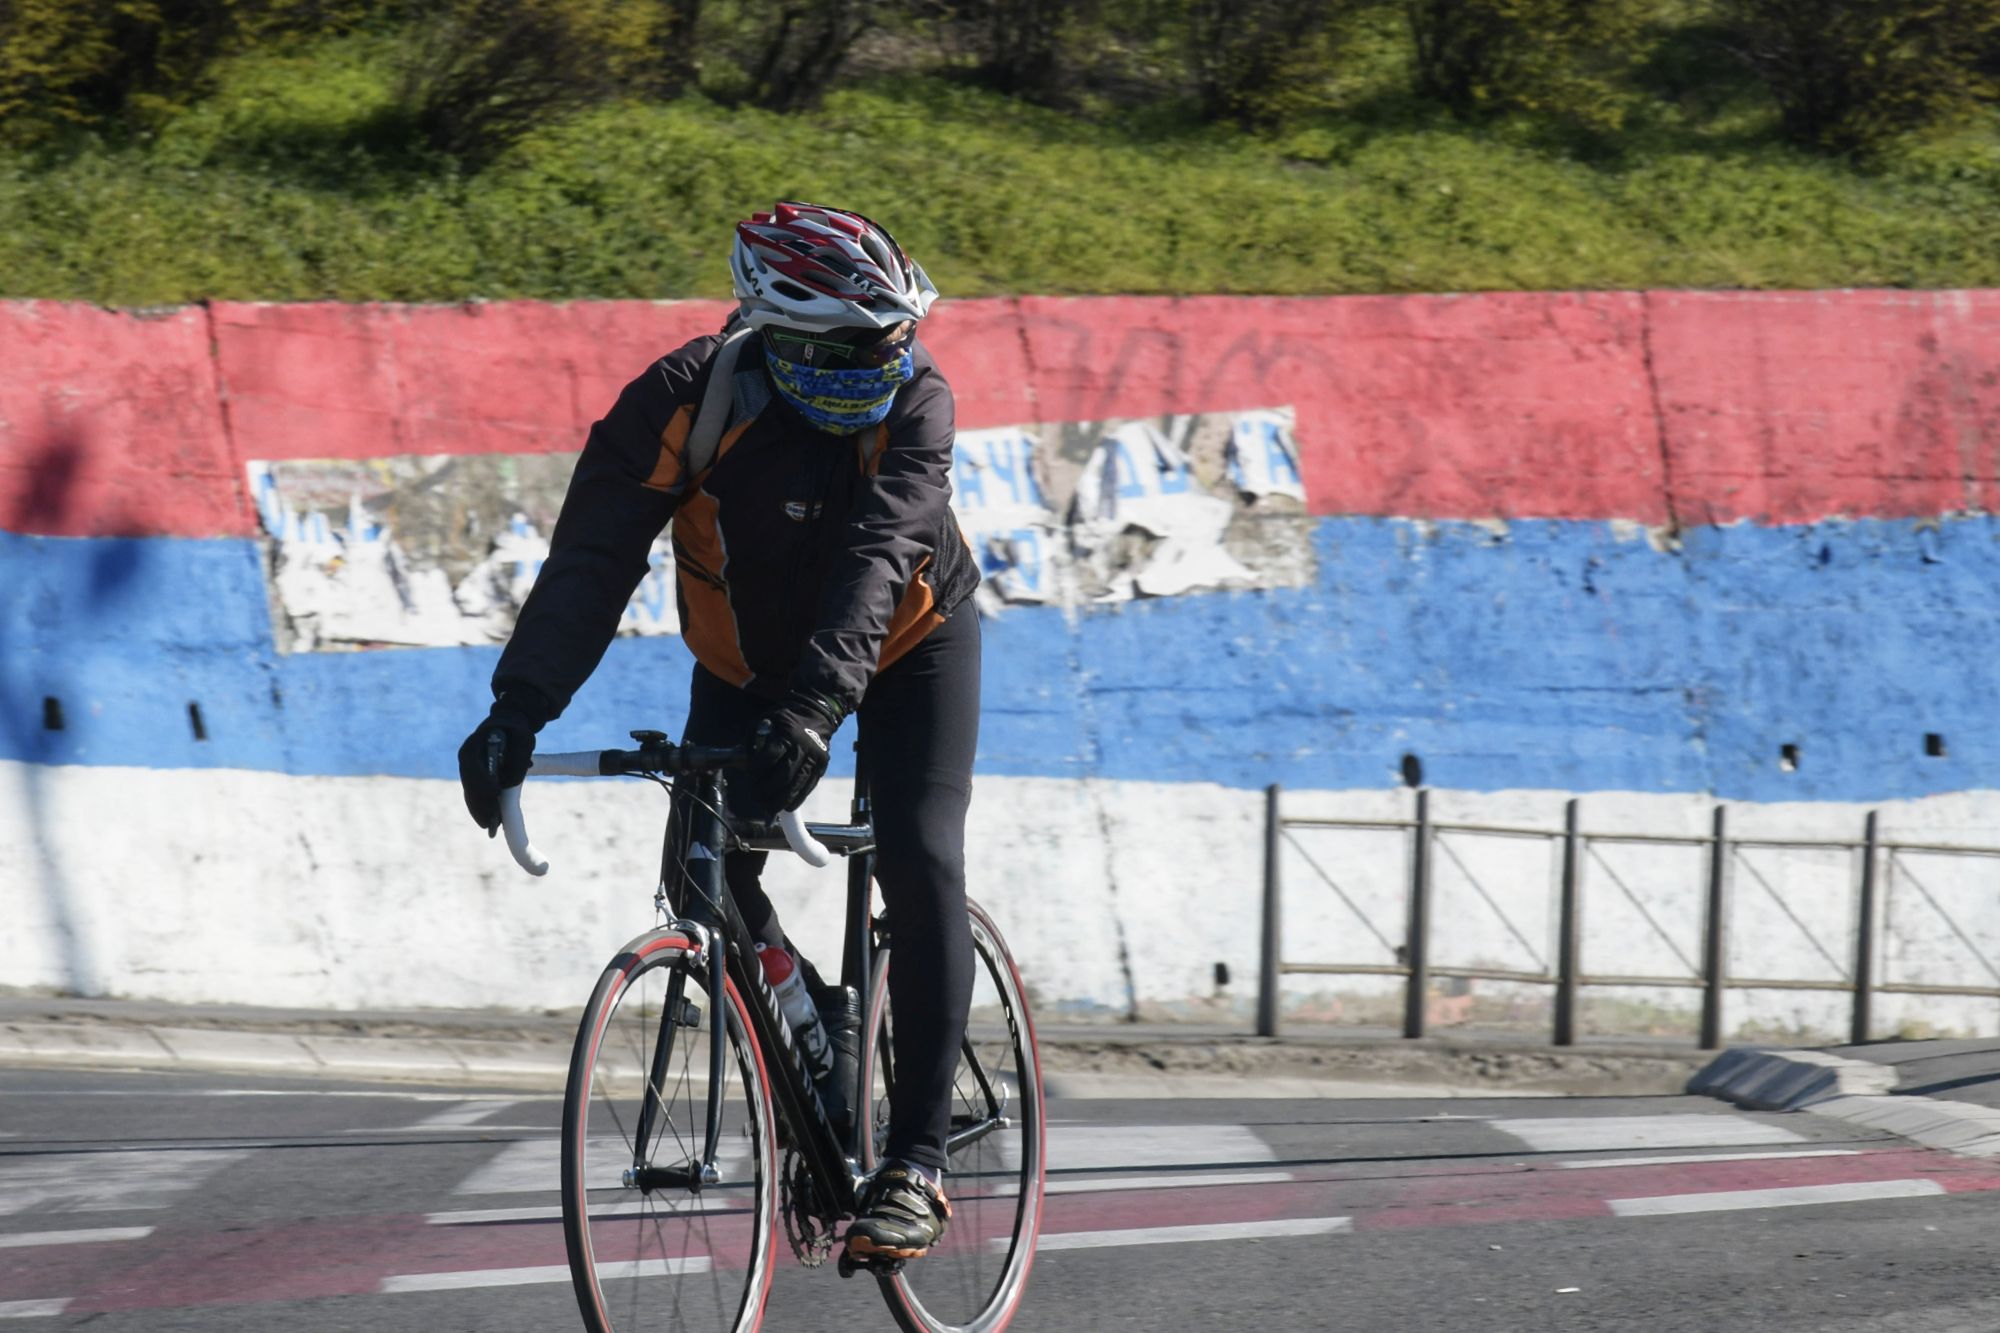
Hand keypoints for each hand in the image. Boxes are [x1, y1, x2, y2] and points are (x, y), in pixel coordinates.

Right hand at [457, 717, 535, 833]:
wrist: (511, 721)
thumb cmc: (517, 730)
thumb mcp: (522, 742)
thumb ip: (515, 760)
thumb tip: (507, 786)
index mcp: (475, 744)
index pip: (474, 767)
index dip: (482, 783)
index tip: (495, 795)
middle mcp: (466, 756)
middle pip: (470, 784)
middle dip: (480, 804)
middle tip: (490, 823)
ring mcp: (468, 766)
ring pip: (471, 792)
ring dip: (479, 810)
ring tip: (489, 827)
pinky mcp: (473, 775)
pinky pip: (475, 793)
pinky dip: (481, 806)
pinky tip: (489, 820)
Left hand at [746, 689, 844, 818]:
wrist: (817, 715)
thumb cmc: (785, 720)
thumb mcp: (766, 720)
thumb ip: (754, 740)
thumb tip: (742, 763)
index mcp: (788, 733)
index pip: (770, 757)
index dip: (757, 770)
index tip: (750, 778)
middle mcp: (804, 746)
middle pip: (784, 776)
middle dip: (767, 790)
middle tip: (756, 797)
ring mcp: (815, 758)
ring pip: (796, 785)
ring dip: (781, 800)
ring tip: (768, 809)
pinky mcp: (821, 767)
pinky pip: (808, 788)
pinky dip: (796, 799)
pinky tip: (786, 806)